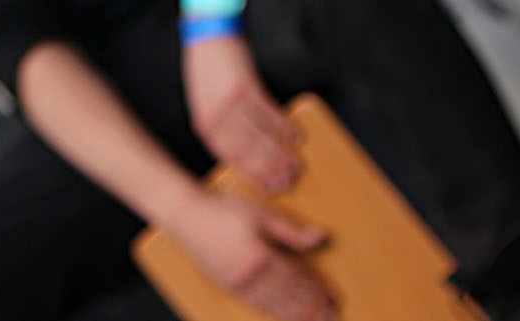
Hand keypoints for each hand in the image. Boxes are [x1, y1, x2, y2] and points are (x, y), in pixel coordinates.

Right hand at [162, 187, 330, 320]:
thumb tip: (320, 237)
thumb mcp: (262, 213)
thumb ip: (292, 230)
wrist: (186, 215)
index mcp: (262, 256)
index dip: (317, 290)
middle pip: (288, 296)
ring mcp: (238, 284)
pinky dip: (274, 312)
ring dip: (296, 315)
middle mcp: (250, 276)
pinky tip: (284, 315)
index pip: (297, 279)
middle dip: (311, 308)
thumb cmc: (222, 209)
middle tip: (330, 317)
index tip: (332, 298)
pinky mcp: (228, 287)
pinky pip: (257, 305)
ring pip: (273, 305)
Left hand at [184, 33, 298, 191]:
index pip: (228, 156)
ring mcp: (231, 100)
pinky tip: (296, 136)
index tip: (267, 188)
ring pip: (260, 136)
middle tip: (288, 182)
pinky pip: (269, 113)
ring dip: (281, 153)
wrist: (207, 33)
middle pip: (247, 151)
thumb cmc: (206, 67)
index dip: (251, 175)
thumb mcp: (202, 99)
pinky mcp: (247, 85)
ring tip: (296, 165)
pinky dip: (284, 127)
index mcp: (203, 121)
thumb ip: (216, 125)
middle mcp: (216, 114)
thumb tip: (238, 151)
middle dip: (269, 170)